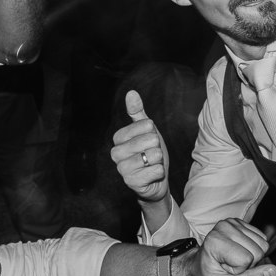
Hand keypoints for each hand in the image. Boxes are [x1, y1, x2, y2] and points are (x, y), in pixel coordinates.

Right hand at [111, 90, 169, 204]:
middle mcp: (116, 153)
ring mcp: (122, 169)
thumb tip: (131, 93)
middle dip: (157, 147)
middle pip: (150, 140)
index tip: (149, 140)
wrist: (156, 180)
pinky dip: (159, 172)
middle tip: (151, 154)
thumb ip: (137, 112)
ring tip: (151, 164)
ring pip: (153, 155)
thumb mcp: (147, 130)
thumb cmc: (150, 152)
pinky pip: (155, 170)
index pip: (144, 124)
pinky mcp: (131, 182)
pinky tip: (152, 175)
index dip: (153, 132)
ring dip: (158, 160)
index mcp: (118, 138)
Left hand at [175, 219, 275, 275]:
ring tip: (232, 259)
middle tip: (230, 266)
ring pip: (263, 244)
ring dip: (251, 256)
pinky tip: (238, 252)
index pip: (247, 259)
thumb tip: (274, 271)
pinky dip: (254, 249)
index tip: (225, 270)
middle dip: (248, 264)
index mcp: (215, 240)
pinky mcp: (241, 222)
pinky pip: (262, 239)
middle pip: (258, 250)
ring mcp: (233, 222)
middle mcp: (223, 226)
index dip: (240, 270)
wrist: (199, 267)